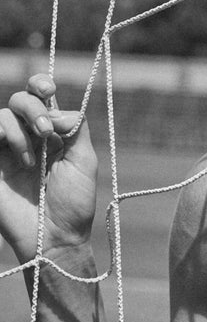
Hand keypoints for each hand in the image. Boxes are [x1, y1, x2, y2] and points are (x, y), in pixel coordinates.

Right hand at [0, 75, 97, 261]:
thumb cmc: (73, 203)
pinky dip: (2, 135)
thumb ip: (75, 129)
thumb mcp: (84, 162)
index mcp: (54, 134)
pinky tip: (18, 158)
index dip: (40, 85)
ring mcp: (6, 150)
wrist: (53, 237)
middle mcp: (29, 138)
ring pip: (1, 115)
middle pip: (20, 100)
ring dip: (19, 130)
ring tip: (31, 159)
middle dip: (33, 108)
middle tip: (47, 134)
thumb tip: (56, 109)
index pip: (42, 99)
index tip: (47, 88)